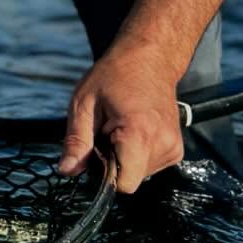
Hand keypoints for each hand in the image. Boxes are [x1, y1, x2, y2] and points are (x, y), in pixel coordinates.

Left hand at [57, 46, 184, 194]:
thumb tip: (66, 171)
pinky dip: (137, 153)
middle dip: (113, 161)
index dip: (104, 173)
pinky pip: (149, 166)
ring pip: (139, 174)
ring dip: (124, 156)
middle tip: (107, 129)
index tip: (97, 149)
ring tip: (120, 126)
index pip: (123, 183)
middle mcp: (163, 144)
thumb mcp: (83, 105)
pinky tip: (133, 130)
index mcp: (140, 134)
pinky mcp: (176, 149)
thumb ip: (76, 142)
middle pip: (129, 178)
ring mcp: (174, 148)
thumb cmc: (114, 75)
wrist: (150, 58)